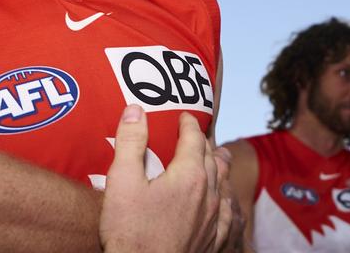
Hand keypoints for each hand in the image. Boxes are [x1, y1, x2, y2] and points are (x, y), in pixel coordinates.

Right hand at [101, 107, 231, 252]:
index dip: (188, 123)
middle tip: (196, 134)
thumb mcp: (122, 181)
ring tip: (216, 157)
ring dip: (218, 166)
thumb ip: (131, 142)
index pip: (194, 138)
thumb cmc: (130, 232)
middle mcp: (208, 194)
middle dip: (204, 142)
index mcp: (189, 175)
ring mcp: (213, 219)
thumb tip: (136, 110)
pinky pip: (228, 213)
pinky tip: (224, 201)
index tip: (184, 116)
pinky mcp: (213, 240)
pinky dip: (226, 198)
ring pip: (223, 184)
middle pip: (212, 158)